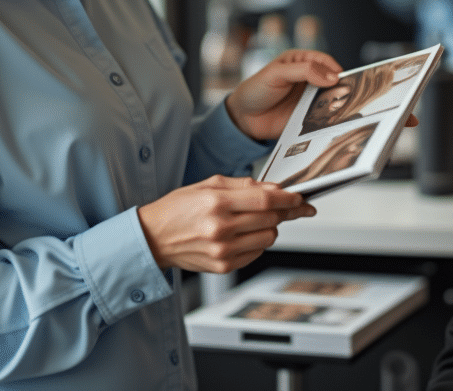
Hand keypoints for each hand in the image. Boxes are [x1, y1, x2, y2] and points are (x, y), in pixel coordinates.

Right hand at [137, 175, 315, 273]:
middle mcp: (220, 229)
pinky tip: (243, 234)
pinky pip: (257, 253)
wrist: (153, 238)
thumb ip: (243, 186)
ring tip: (253, 220)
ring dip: (270, 227)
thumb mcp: (207, 185)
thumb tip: (273, 189)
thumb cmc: (178, 208)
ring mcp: (222, 251)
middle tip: (284, 207)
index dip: (288, 199)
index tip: (299, 198)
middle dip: (283, 212)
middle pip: (271, 219)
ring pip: (268, 238)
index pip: (265, 201)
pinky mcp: (223, 266)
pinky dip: (257, 242)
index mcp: (216, 204)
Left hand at [225, 50, 342, 140]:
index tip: (337, 79)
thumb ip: (304, 71)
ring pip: (331, 97)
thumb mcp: (277, 73)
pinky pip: (324, 114)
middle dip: (339, 85)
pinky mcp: (309, 115)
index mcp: (300, 61)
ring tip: (341, 107)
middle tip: (345, 93)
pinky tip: (332, 118)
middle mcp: (308, 78)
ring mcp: (309, 97)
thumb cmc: (256, 89)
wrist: (244, 118)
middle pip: (331, 79)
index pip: (324, 60)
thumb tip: (332, 77)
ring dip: (336, 101)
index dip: (332, 68)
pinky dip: (330, 116)